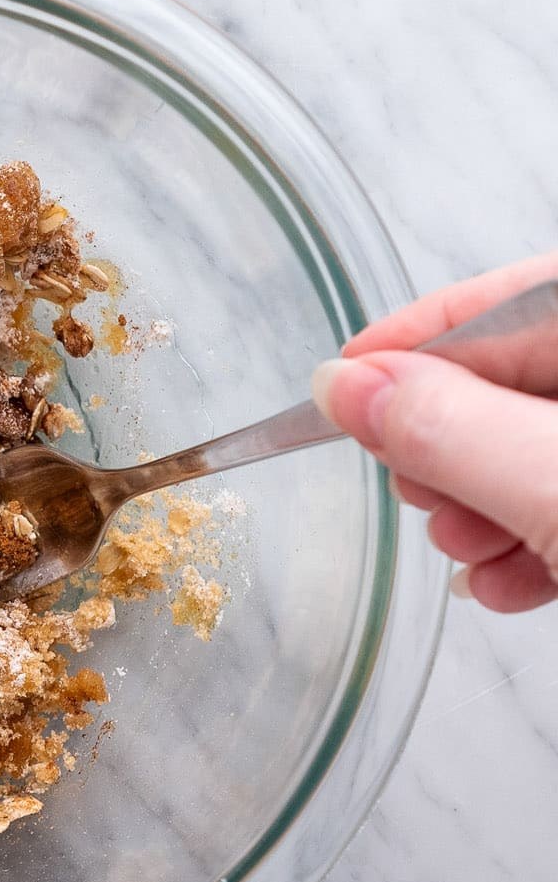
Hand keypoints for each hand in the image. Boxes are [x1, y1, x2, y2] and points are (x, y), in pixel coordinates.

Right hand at [312, 251, 557, 611]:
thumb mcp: (557, 490)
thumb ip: (453, 431)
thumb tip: (345, 387)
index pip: (516, 301)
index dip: (426, 333)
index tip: (345, 377)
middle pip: (519, 375)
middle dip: (451, 436)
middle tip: (410, 483)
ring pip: (537, 445)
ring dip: (479, 502)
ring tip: (458, 548)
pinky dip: (526, 539)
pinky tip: (502, 581)